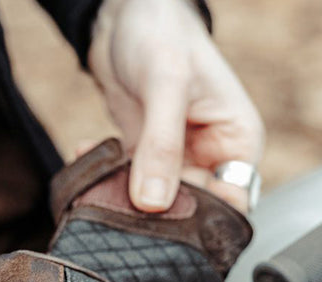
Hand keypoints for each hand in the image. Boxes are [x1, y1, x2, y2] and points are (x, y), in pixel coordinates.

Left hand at [88, 0, 263, 212]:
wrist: (125, 16)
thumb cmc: (161, 34)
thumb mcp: (165, 86)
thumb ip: (161, 146)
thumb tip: (153, 203)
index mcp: (236, 142)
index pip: (231, 203)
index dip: (201, 219)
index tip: (162, 221)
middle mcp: (209, 156)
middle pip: (189, 209)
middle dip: (155, 213)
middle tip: (120, 206)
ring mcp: (175, 160)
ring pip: (154, 202)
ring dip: (123, 197)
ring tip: (97, 180)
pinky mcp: (143, 157)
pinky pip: (125, 183)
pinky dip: (103, 177)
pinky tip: (84, 154)